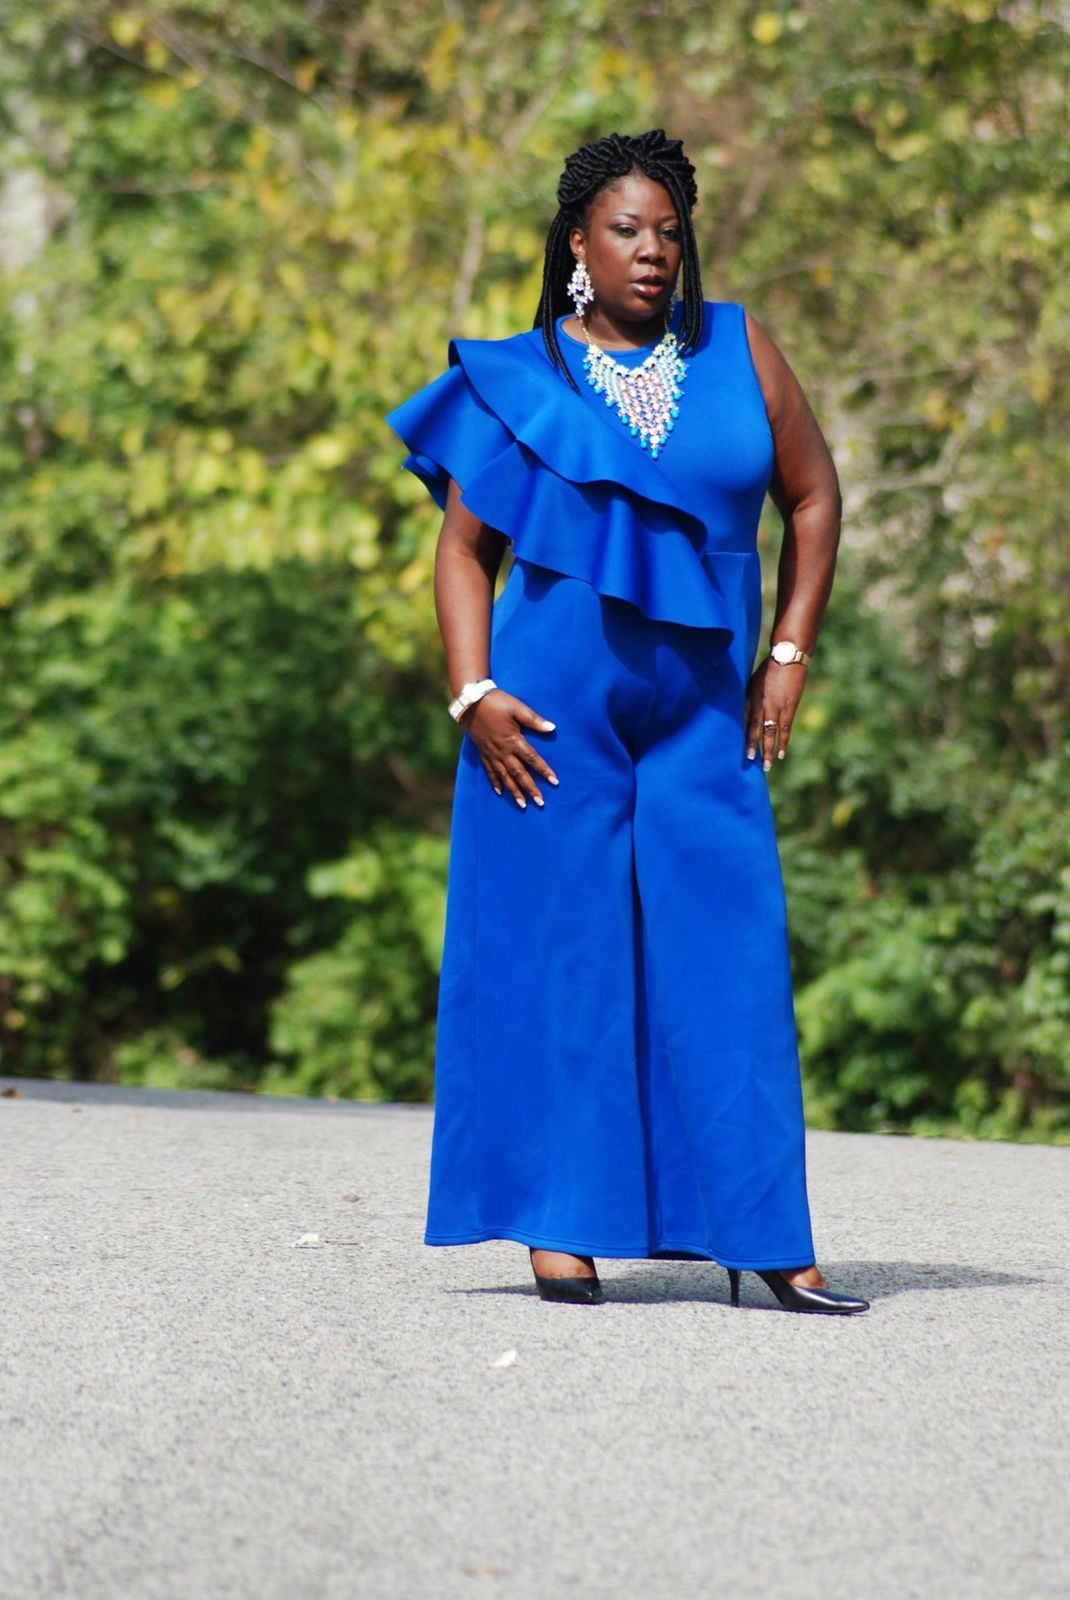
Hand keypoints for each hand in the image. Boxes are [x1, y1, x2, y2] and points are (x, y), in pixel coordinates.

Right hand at [462, 690, 558, 808]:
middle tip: (540, 803)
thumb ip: (534, 720)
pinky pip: (490, 771)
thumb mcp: (517, 708)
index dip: (544, 771)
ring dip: (514, 791)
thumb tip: (552, 728)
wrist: (471, 702)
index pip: (532, 759)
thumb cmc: (497, 702)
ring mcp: (492, 754)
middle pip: (519, 773)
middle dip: (530, 788)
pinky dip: (495, 782)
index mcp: (513, 740)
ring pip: (504, 777)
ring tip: (522, 804)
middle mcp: (503, 751)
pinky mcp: (483, 752)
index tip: (554, 782)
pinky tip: (500, 792)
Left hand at [744, 658, 807, 770]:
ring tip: (768, 765)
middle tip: (752, 763)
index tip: (743, 752)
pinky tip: (781, 754)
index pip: (747, 722)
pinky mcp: (790, 707)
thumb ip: (747, 700)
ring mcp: (778, 707)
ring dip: (770, 749)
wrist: (788, 658)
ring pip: (772, 732)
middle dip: (755, 747)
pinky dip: (783, 741)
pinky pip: (786, 728)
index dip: (746, 738)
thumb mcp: (752, 683)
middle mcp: (764, 705)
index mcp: (753, 698)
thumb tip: (740, 715)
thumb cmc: (768, 670)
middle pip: (758, 730)